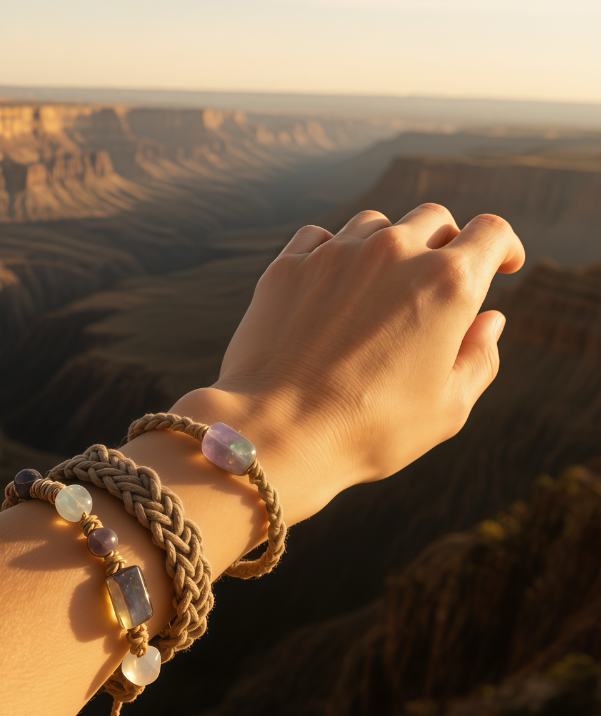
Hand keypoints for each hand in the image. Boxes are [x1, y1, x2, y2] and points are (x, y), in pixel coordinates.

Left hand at [174, 203, 524, 522]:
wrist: (277, 431)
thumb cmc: (369, 429)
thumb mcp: (447, 407)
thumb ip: (479, 357)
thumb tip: (490, 320)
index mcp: (446, 283)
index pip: (491, 232)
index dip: (502, 247)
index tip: (500, 265)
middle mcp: (393, 252)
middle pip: (434, 220)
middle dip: (446, 244)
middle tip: (438, 281)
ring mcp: (336, 253)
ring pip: (376, 225)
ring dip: (388, 247)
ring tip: (380, 289)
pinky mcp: (289, 265)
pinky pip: (321, 237)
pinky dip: (335, 253)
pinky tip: (333, 285)